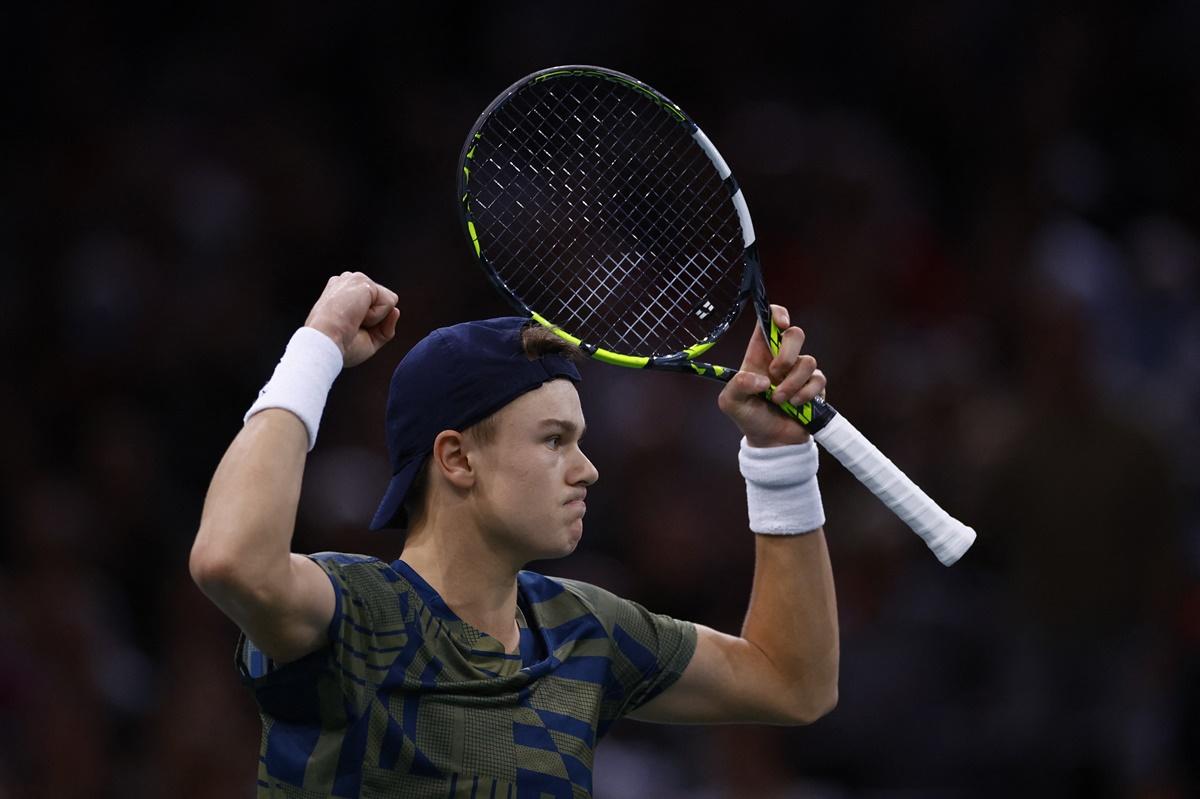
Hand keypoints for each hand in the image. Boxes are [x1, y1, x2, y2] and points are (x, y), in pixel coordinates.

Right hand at [304, 272, 399, 367]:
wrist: (325, 342)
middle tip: (351, 327)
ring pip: (387, 302)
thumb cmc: (340, 345)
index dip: (370, 325)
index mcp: (344, 293)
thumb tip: (396, 310)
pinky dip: (377, 316)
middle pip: (383, 303)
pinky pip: (389, 303)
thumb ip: (385, 327)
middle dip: (375, 321)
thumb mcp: (369, 339)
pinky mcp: (362, 281)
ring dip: (375, 319)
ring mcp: (354, 279)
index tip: (347, 330)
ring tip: (353, 320)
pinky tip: (357, 316)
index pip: (374, 306)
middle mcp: (348, 281)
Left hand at [717, 304, 825, 446]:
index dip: (778, 314)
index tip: (781, 325)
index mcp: (759, 353)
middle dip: (787, 353)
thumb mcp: (731, 402)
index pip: (770, 320)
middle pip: (796, 334)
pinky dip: (805, 394)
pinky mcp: (815, 386)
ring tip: (778, 400)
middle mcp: (781, 357)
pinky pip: (818, 380)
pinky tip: (794, 405)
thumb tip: (762, 380)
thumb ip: (738, 386)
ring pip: (808, 361)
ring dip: (792, 383)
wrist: (771, 441)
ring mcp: (800, 371)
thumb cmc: (749, 416)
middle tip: (775, 373)